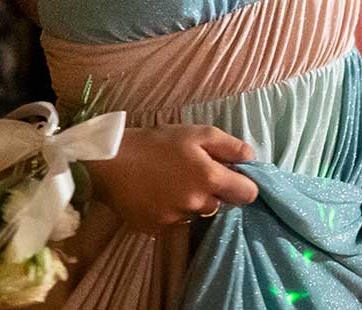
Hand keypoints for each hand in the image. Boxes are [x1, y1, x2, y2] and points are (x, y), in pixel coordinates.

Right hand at [84, 124, 259, 230]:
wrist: (110, 162)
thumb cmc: (157, 143)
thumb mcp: (199, 133)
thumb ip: (230, 146)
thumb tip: (251, 159)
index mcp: (209, 178)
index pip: (248, 194)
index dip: (244, 185)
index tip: (233, 176)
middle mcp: (195, 203)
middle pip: (221, 204)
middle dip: (215, 191)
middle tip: (196, 174)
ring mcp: (175, 219)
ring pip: (197, 214)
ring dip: (193, 202)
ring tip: (174, 183)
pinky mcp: (155, 229)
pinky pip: (175, 223)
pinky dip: (172, 211)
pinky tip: (159, 194)